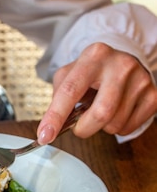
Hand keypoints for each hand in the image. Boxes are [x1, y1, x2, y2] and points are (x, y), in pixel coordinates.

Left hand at [37, 43, 156, 143]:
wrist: (123, 61)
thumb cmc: (92, 72)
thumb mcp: (70, 74)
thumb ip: (58, 97)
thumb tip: (50, 127)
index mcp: (94, 56)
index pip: (71, 90)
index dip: (56, 116)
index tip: (44, 136)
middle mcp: (120, 64)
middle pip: (101, 113)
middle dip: (84, 129)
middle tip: (79, 127)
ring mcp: (140, 79)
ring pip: (115, 123)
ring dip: (101, 127)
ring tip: (101, 110)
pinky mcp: (153, 95)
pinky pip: (129, 128)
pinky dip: (117, 128)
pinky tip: (117, 112)